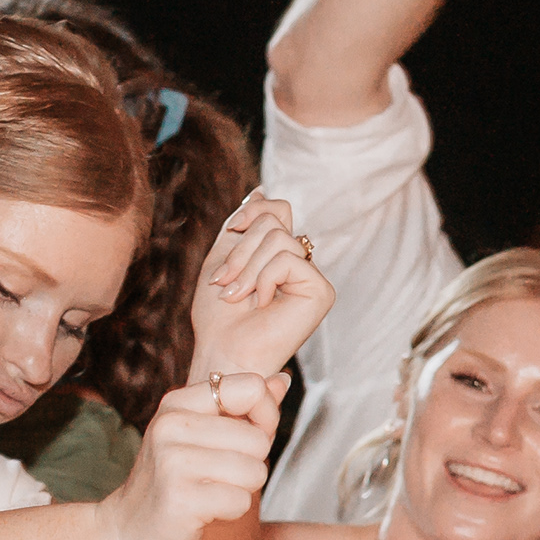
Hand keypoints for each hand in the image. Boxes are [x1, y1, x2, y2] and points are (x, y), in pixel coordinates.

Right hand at [98, 374, 280, 539]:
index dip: (264, 418)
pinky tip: (203, 512)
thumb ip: (244, 407)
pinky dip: (230, 512)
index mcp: (177, 403)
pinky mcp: (181, 499)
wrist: (128, 538)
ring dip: (241, 490)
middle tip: (216, 477)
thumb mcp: (202, 437)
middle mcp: (171, 426)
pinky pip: (241, 501)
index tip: (242, 440)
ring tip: (208, 493)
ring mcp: (172, 462)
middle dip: (250, 464)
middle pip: (258, 438)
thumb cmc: (173, 487)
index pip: (252, 388)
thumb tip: (282, 381)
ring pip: (254, 470)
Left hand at [185, 191, 332, 383]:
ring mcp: (311, 276)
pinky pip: (288, 259)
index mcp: (277, 253)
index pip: (275, 208)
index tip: (230, 241)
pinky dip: (265, 279)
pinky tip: (262, 305)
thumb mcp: (222, 256)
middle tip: (226, 284)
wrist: (222, 349)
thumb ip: (242, 223)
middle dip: (239, 251)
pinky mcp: (321, 291)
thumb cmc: (218, 315)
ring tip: (239, 297)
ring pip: (279, 237)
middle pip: (274, 219)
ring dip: (247, 268)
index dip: (248, 217)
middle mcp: (299, 262)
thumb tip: (260, 190)